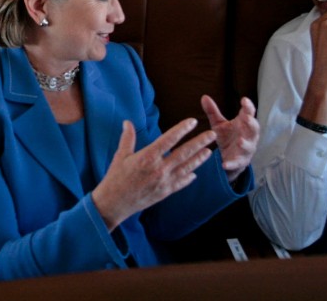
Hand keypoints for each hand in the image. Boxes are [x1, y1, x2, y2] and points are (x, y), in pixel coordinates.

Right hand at [92, 118, 215, 230]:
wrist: (114, 203)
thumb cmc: (115, 178)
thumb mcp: (120, 155)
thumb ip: (127, 138)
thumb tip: (127, 122)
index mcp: (148, 157)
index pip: (169, 139)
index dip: (182, 129)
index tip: (193, 122)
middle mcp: (159, 169)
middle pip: (184, 153)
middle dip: (199, 142)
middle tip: (212, 134)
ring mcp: (164, 182)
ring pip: (186, 168)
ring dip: (199, 159)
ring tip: (209, 151)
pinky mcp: (165, 192)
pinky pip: (181, 183)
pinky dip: (189, 177)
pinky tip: (195, 173)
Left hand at [201, 95, 258, 182]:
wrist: (228, 158)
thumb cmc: (227, 137)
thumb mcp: (219, 124)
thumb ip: (213, 112)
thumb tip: (204, 96)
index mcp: (244, 124)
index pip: (249, 113)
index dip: (248, 106)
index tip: (244, 99)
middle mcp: (248, 136)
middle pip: (254, 129)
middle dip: (251, 123)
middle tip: (246, 118)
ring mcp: (246, 149)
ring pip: (249, 146)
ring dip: (245, 144)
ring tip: (240, 141)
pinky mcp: (240, 162)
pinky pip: (237, 163)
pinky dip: (232, 164)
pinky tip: (225, 164)